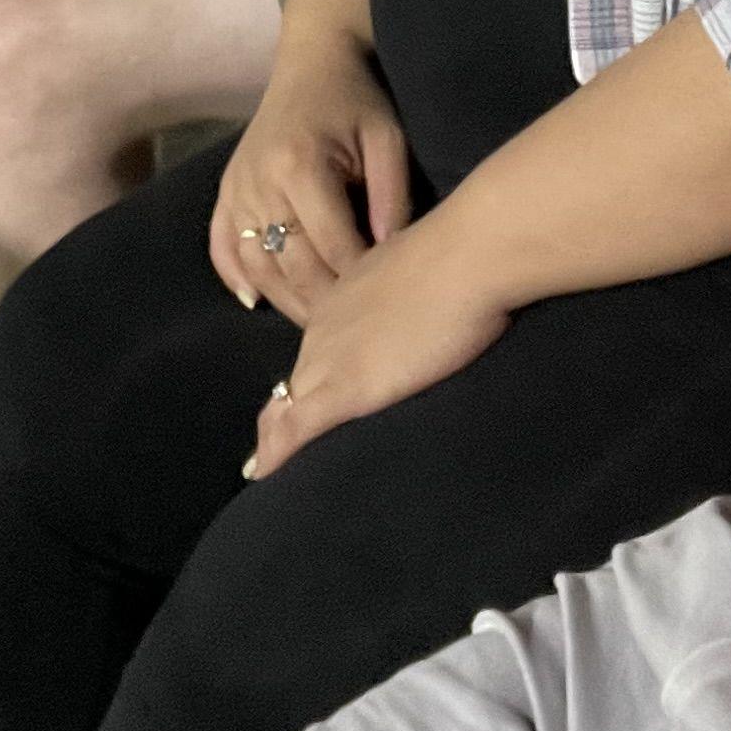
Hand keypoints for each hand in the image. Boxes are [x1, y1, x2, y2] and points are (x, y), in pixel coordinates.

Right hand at [209, 33, 412, 314]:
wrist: (313, 61)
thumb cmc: (358, 101)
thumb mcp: (388, 139)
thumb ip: (392, 196)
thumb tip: (390, 257)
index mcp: (300, 167)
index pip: (332, 245)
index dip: (359, 281)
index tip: (383, 306)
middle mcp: (259, 183)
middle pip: (290, 264)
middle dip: (323, 302)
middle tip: (351, 330)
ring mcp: (236, 189)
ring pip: (256, 265)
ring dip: (285, 301)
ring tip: (316, 328)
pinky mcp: (225, 191)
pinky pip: (222, 247)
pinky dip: (236, 278)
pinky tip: (258, 301)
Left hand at [245, 217, 507, 477]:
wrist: (468, 256)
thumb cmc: (463, 259)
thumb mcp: (421, 273)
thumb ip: (410, 296)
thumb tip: (426, 304)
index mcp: (344, 298)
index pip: (314, 347)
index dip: (307, 376)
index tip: (298, 399)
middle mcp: (325, 327)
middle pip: (296, 378)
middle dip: (283, 412)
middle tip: (273, 446)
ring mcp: (330, 358)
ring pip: (288, 404)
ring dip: (276, 436)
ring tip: (267, 466)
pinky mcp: (345, 388)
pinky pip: (296, 426)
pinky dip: (277, 452)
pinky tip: (262, 473)